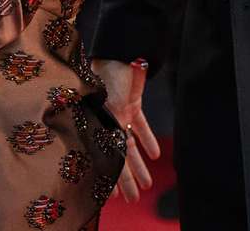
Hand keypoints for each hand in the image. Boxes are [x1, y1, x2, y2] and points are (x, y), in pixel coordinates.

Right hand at [95, 57, 160, 201]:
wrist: (123, 51)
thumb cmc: (108, 76)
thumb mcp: (106, 105)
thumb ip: (108, 127)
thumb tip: (113, 156)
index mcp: (94, 120)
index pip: (102, 154)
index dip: (108, 174)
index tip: (112, 195)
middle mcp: (105, 118)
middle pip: (117, 154)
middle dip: (125, 177)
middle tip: (133, 198)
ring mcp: (119, 111)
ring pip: (130, 144)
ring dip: (139, 165)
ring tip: (146, 185)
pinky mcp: (132, 103)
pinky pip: (140, 126)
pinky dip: (148, 140)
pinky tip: (154, 155)